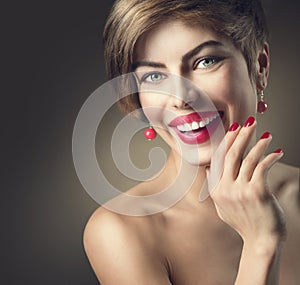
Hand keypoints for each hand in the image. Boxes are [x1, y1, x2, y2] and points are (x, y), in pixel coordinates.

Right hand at [209, 116, 285, 245]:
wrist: (261, 242)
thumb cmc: (244, 223)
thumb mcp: (222, 207)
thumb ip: (213, 187)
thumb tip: (208, 168)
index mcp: (215, 190)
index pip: (219, 159)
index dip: (227, 141)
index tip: (233, 128)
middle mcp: (225, 188)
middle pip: (231, 155)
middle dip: (240, 136)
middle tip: (249, 123)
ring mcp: (240, 190)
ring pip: (248, 158)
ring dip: (258, 144)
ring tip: (266, 135)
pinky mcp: (257, 192)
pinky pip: (262, 167)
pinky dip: (270, 157)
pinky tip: (277, 152)